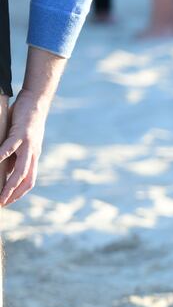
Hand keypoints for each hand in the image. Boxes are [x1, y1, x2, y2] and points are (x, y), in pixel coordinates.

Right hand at [0, 89, 47, 204]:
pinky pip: (10, 147)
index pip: (29, 181)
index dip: (19, 193)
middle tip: (2, 203)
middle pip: (26, 180)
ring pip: (21, 170)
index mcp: (33, 157)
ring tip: (1, 193)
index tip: (7, 202)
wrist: (36, 103)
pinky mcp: (21, 133)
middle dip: (14, 194)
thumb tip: (7, 171)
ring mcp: (29, 145)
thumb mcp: (20, 143)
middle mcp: (33, 154)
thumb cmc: (25, 122)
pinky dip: (1, 156)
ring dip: (10, 184)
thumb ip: (15, 157)